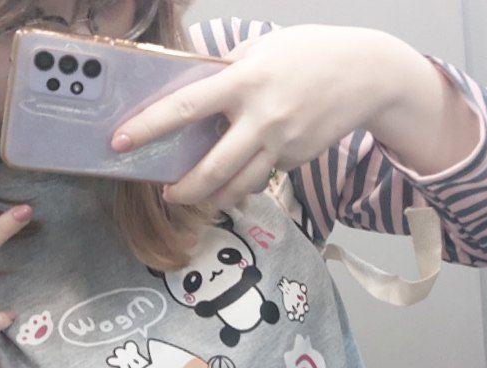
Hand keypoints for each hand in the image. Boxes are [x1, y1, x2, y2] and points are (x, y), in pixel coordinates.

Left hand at [111, 24, 408, 208]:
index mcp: (245, 82)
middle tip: (165, 194)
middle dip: (183, 190)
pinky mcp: (295, 160)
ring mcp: (281, 144)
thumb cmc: (310, 54)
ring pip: (238, 187)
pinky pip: (261, 176)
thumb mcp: (263, 49)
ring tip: (194, 197)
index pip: (186, 107)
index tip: (120, 141)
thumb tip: (194, 87)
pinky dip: (245, 181)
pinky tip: (239, 175)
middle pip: (212, 169)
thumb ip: (228, 71)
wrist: (366, 75)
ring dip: (211, 199)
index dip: (149, 127)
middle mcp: (261, 118)